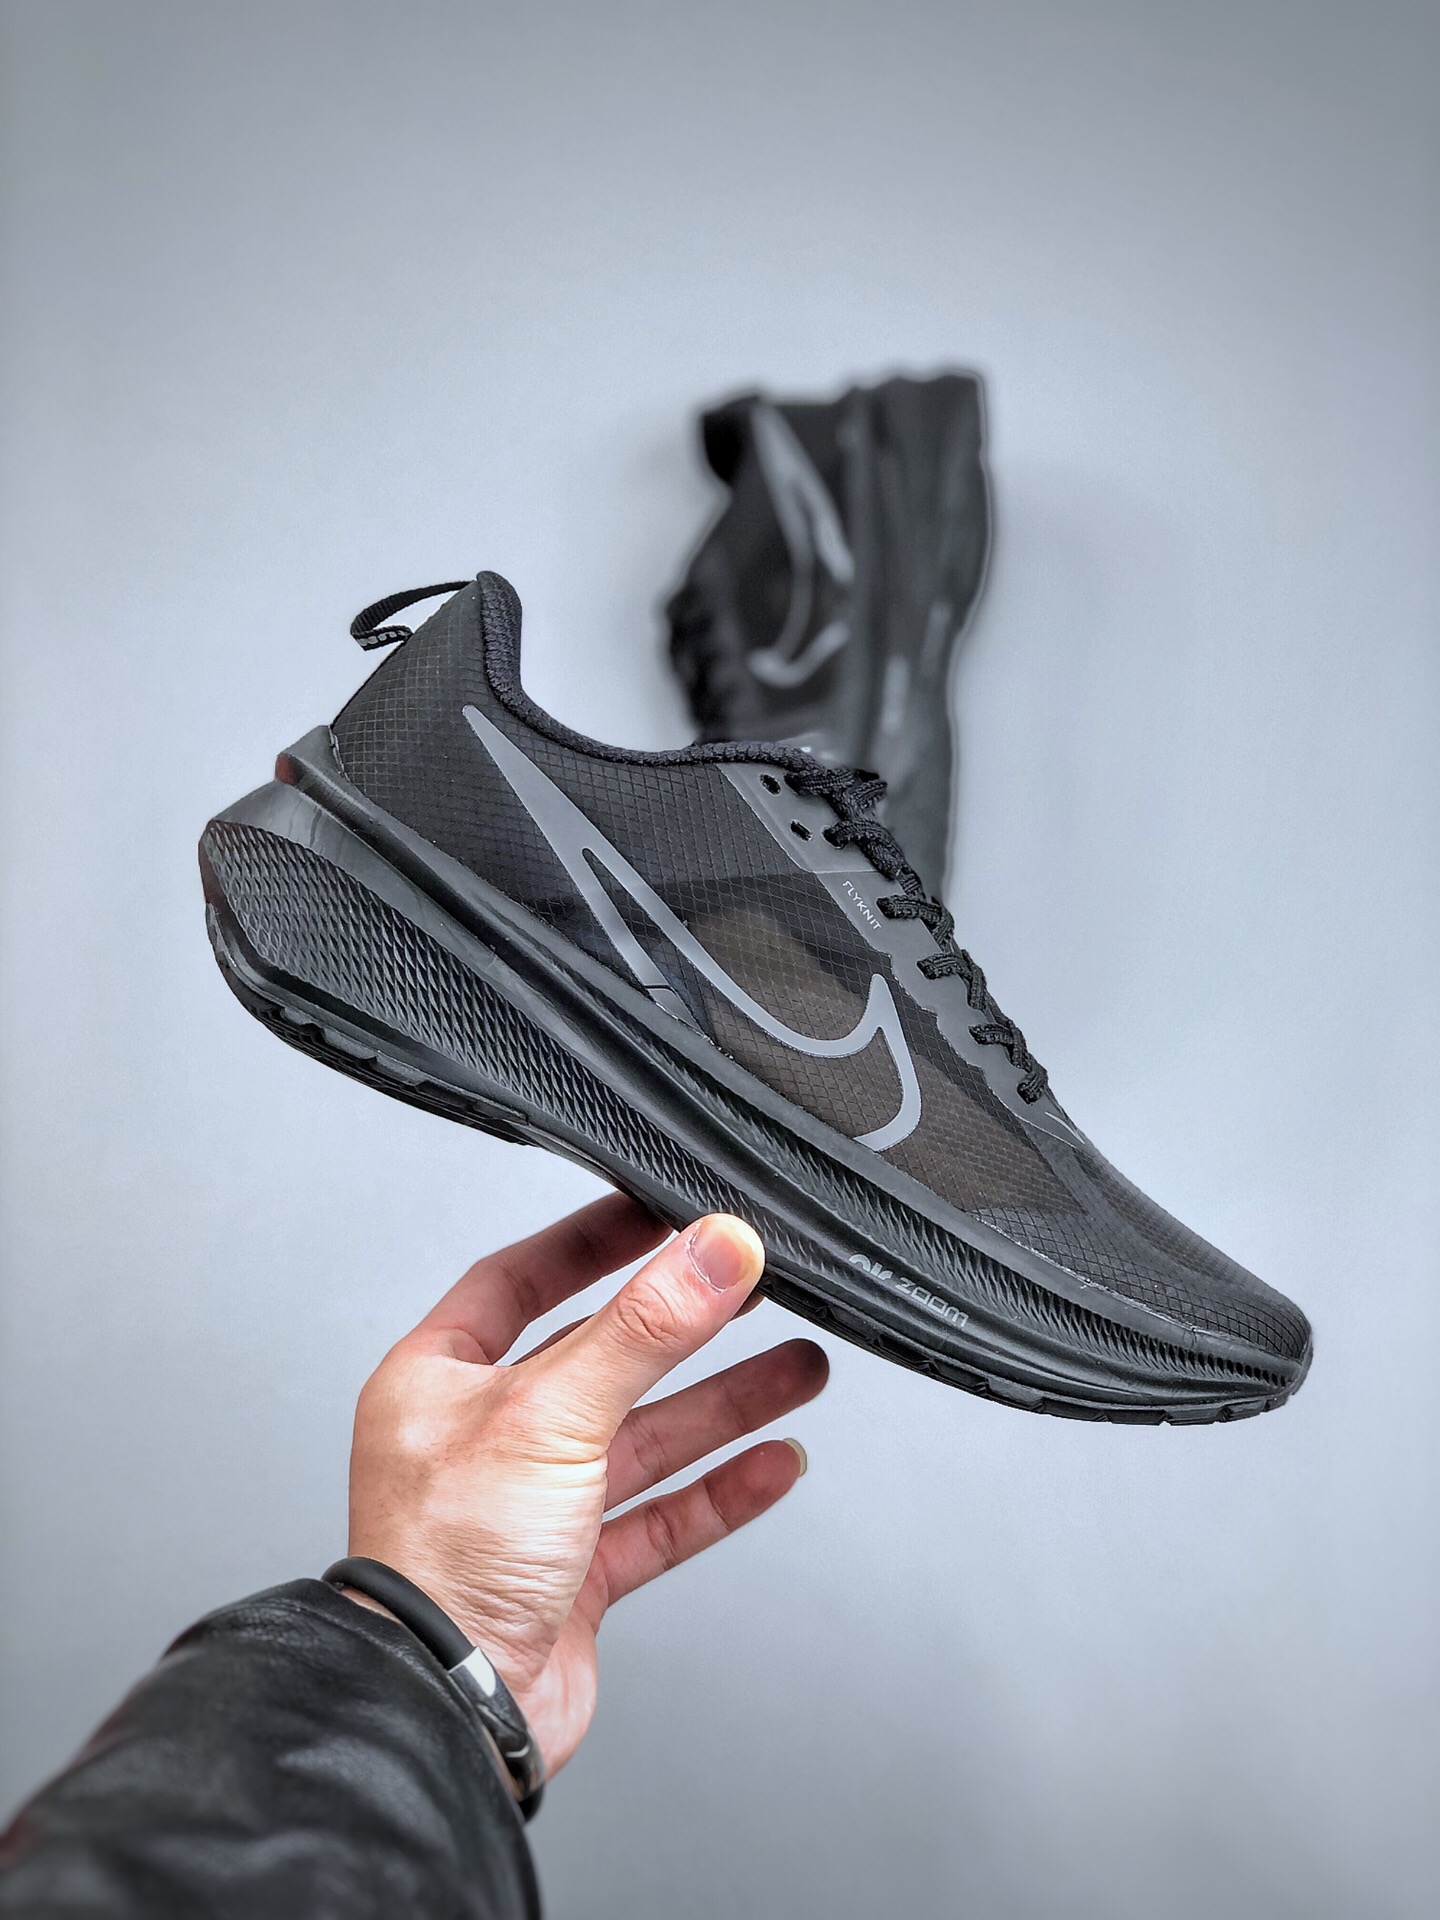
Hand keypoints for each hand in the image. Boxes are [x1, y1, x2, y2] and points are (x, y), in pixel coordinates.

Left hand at [347, 1194, 827, 1774]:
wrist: (446, 1711)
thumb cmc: (442, 1565)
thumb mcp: (551, 1413)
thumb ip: (643, 1330)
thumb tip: (712, 1251)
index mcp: (439, 1380)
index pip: (522, 1279)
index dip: (593, 1242)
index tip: (658, 1209)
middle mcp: (482, 1438)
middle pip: (601, 1357)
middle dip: (685, 1326)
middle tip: (750, 1285)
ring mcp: (531, 1508)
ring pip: (644, 1437)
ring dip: (723, 1404)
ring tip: (797, 1367)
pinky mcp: (574, 1575)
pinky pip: (662, 1517)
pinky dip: (721, 1491)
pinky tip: (774, 1465)